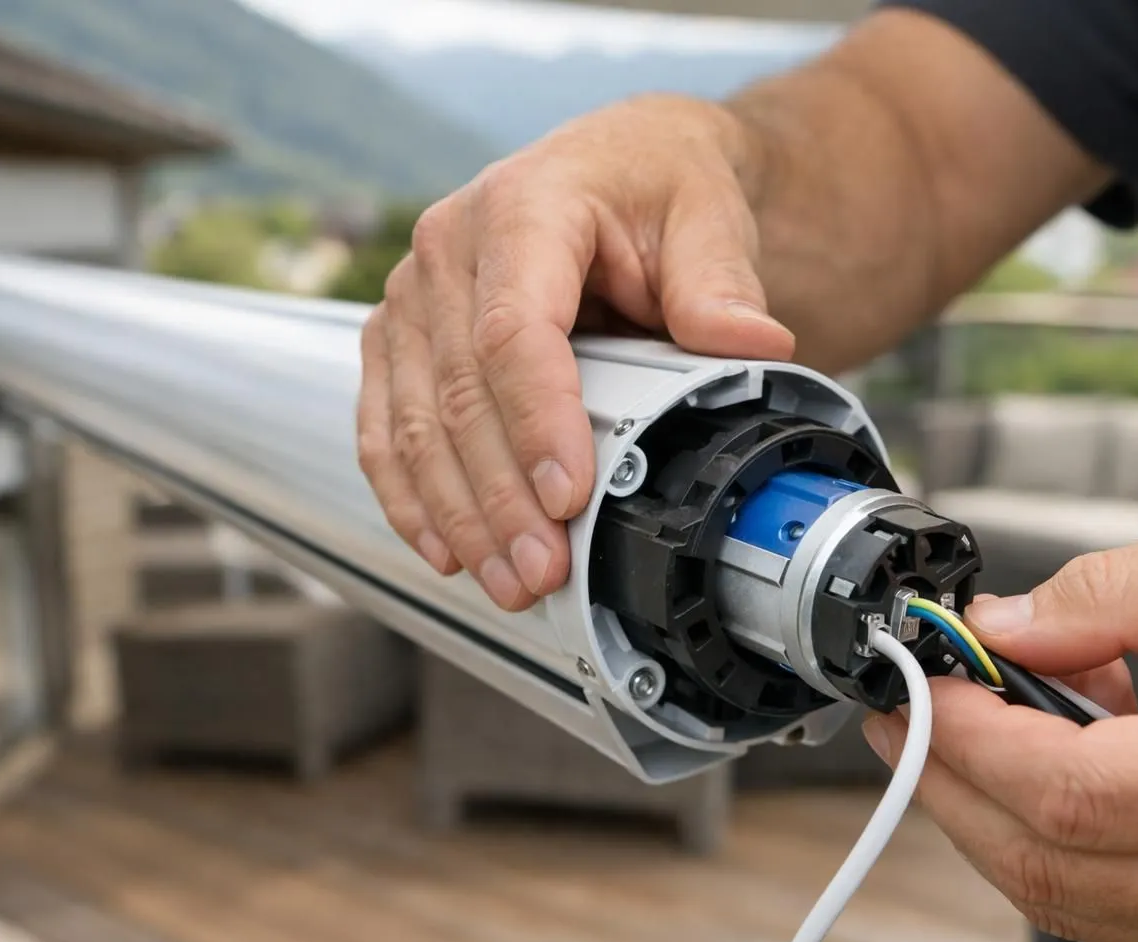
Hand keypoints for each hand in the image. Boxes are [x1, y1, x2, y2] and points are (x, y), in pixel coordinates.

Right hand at [357, 96, 793, 609]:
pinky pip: (385, 425)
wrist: (621, 164)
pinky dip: (411, 494)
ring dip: (457, 514)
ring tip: (507, 581)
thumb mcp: (706, 210)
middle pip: (458, 392)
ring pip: (414, 422)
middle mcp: (447, 249)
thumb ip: (720, 279)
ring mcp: (414, 296)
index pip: (514, 331)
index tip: (569, 496)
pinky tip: (445, 549)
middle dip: (501, 497)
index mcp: (520, 208)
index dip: (536, 422)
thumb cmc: (657, 181)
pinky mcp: (401, 336)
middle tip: (541, 570)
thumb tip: (752, 343)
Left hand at [863, 511, 1137, 941]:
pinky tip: (1075, 765)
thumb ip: (1125, 590)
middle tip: (915, 708)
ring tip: (1012, 715)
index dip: (967, 737)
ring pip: (1068, 903)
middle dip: (952, 780)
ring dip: (1001, 812)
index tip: (920, 685)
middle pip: (1046, 865)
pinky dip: (1064, 844)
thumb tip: (1008, 626)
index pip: (1067, 791)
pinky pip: (1116, 915)